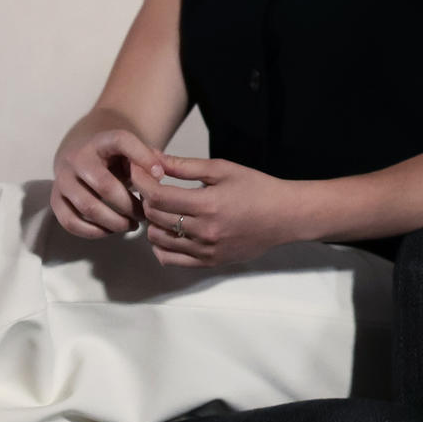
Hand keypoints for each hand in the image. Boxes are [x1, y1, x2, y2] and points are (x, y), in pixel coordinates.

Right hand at [51, 129, 164, 239]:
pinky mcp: (55, 199)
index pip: (121, 141)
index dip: (143, 157)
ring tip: (132, 225)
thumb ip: (150, 158)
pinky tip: (110, 231)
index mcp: (102, 141)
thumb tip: (159, 174)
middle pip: (105, 186)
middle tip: (145, 215)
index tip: (160, 174)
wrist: (81, 155)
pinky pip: (70, 221)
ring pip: (87, 207)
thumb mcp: (133, 151)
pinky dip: (93, 231)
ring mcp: (63, 179)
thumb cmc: (116, 157)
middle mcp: (78, 158)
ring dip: (114, 222)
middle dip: (129, 205)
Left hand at [132, 155, 299, 266]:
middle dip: (146, 198)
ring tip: (164, 208)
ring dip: (153, 221)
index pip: (158, 196)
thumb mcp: (223, 170)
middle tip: (151, 186)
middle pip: (155, 216)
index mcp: (208, 204)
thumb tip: (154, 159)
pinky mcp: (209, 262)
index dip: (142, 182)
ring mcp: (206, 250)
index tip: (137, 171)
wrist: (285, 216)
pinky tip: (169, 230)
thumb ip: (186, 166)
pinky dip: (162, 245)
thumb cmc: (257, 188)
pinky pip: (170, 258)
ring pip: (158, 239)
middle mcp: (204, 231)